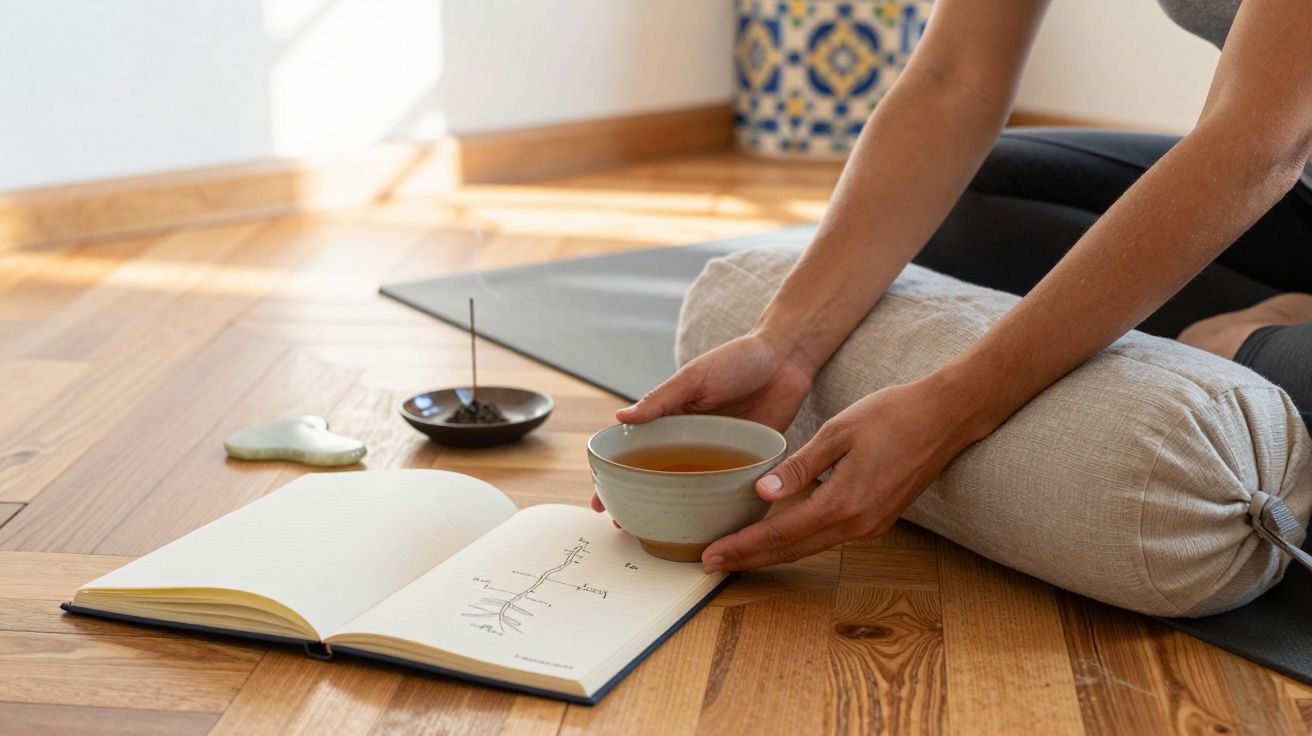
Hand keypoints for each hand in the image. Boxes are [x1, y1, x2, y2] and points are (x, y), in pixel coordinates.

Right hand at [590, 332, 814, 514]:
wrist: (786, 357)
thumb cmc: (736, 359)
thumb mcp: (694, 377)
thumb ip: (661, 399)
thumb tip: (621, 417)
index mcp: (674, 420)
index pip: (638, 452)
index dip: (617, 475)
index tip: (599, 500)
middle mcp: (693, 441)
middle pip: (661, 477)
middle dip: (639, 502)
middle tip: (622, 525)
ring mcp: (720, 454)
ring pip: (693, 490)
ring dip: (676, 512)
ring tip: (658, 533)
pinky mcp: (749, 460)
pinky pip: (730, 488)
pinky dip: (718, 507)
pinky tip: (709, 526)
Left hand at [699, 378, 984, 571]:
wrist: (945, 417)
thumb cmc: (892, 415)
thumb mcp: (838, 431)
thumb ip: (800, 465)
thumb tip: (762, 492)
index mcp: (844, 502)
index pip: (780, 533)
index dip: (743, 546)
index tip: (712, 555)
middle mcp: (858, 524)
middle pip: (792, 550)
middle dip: (750, 558)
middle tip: (712, 562)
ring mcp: (871, 526)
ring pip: (809, 547)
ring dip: (771, 552)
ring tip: (736, 553)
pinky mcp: (878, 520)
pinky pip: (827, 537)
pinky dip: (797, 540)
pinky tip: (776, 534)